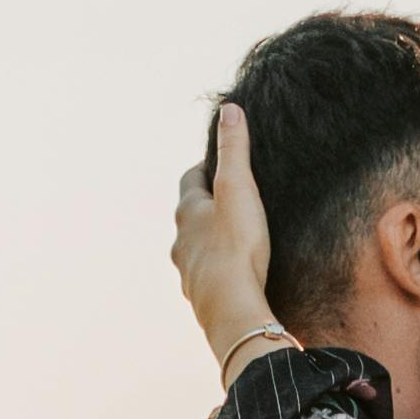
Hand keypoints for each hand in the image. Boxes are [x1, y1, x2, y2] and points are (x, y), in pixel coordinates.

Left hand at [171, 101, 278, 364]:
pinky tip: (234, 274)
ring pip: (195, 248)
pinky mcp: (200, 297)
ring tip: (234, 238)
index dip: (206, 168)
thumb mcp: (239, 188)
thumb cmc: (237, 246)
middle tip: (230, 199)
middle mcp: (180, 241)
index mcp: (187, 211)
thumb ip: (234, 150)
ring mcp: (187, 271)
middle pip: (190, 215)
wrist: (233, 308)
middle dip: (207, 205)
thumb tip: (228, 110)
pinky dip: (217, 269)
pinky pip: (206, 276)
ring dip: (210, 240)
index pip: (191, 179)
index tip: (221, 164)